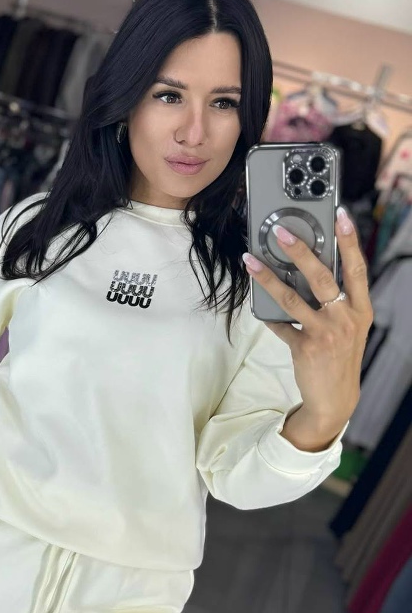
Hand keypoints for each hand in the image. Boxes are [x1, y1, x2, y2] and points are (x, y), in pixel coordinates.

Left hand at [242, 207, 373, 430]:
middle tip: (281, 231)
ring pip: (292, 297)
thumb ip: (337, 301)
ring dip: (268, 277)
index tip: (342, 215)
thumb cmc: (340, 355)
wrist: (335, 397)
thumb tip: (310, 270)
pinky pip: (280, 325)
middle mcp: (345, 318)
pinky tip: (257, 304)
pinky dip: (268, 315)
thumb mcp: (349, 326)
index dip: (350, 240)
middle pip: (322, 277)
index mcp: (360, 308)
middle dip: (300, 251)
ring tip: (251, 261)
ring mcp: (325, 333)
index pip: (357, 268)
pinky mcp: (305, 347)